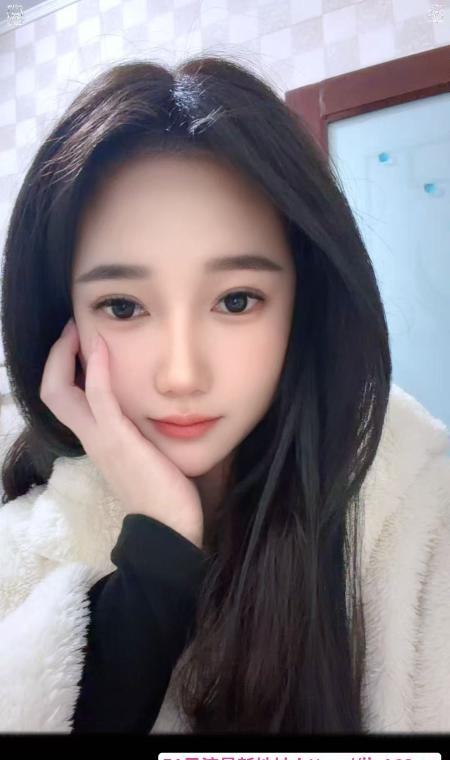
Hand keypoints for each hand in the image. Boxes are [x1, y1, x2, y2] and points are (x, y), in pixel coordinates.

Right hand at [39, 319, 204, 549]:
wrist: (170, 529)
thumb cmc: (166, 493)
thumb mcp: (148, 454)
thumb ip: (143, 433)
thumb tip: (158, 412)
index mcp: (97, 440)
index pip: (64, 399)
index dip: (63, 369)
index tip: (79, 342)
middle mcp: (91, 438)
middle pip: (52, 392)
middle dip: (56, 356)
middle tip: (71, 329)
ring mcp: (101, 440)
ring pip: (62, 393)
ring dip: (67, 355)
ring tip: (78, 329)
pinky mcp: (117, 440)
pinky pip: (99, 398)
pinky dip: (97, 369)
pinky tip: (102, 347)